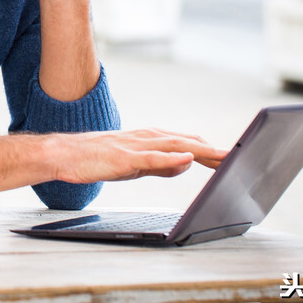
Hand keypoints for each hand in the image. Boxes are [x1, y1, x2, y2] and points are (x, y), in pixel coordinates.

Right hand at [51, 128, 227, 183]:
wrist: (64, 155)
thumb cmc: (97, 159)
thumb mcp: (135, 164)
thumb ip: (159, 165)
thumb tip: (185, 165)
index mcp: (149, 139)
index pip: (186, 143)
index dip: (210, 150)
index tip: (231, 157)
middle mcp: (146, 137)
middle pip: (186, 142)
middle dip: (212, 149)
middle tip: (237, 156)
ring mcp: (135, 145)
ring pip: (174, 146)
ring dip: (200, 150)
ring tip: (222, 155)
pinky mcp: (124, 157)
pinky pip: (151, 158)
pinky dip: (171, 159)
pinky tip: (186, 161)